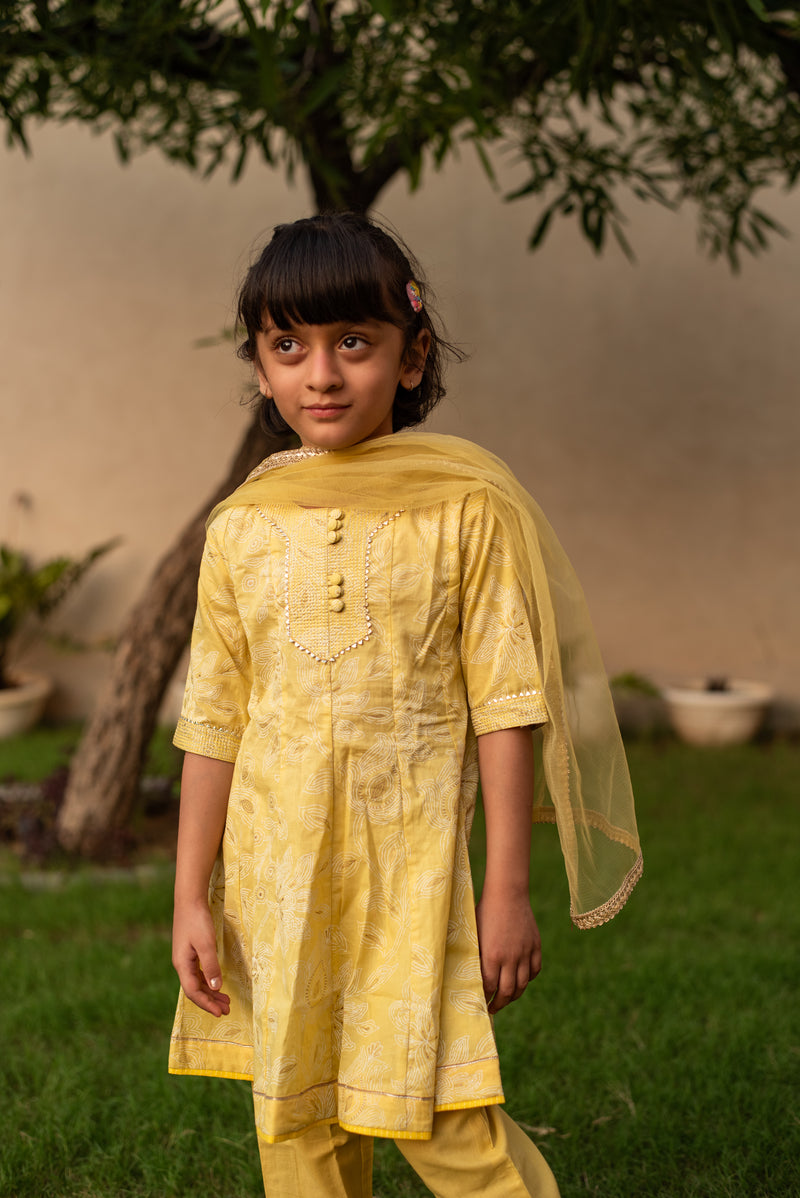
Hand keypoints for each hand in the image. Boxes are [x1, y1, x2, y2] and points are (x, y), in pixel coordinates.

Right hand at [172, 897, 230, 1017]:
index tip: (220, 1013)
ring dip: (211, 992)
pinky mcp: (190, 951)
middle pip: (195, 989)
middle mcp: (181, 964)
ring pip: (197, 981)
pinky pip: (198, 973)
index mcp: (182, 965)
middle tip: (227, 1010)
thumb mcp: (206, 944)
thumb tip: (215, 988)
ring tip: (225, 1000)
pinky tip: (216, 983)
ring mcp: (185, 958)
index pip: (193, 992)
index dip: (206, 1004)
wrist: (189, 899)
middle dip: (210, 1001)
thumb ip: (210, 966)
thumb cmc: (197, 920)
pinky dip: (208, 980)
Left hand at [475, 888, 541, 1013]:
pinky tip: (521, 980)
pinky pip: (535, 970)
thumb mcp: (475, 934)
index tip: (480, 1004)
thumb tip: (469, 976)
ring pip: (523, 984)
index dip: (485, 998)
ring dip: (514, 995)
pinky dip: (528, 978)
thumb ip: (475, 956)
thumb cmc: (484, 912)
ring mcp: (525, 952)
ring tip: (506, 998)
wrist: (507, 894)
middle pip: (507, 992)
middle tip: (493, 1009)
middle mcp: (510, 957)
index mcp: (492, 955)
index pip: (489, 987)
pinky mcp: (535, 946)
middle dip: (499, 1004)